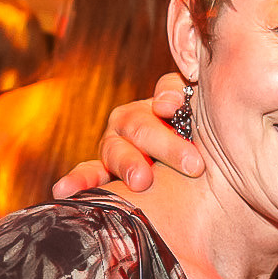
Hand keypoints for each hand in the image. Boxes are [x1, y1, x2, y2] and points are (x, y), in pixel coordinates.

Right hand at [51, 73, 203, 196]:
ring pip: (116, 147)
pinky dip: (78, 180)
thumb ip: (211, 115)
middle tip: (190, 164)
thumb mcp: (214, 133)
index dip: (170, 96)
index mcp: (168, 104)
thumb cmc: (209, 156)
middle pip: (141, 122)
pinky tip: (63, 190)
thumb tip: (196, 104)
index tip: (174, 108)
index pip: (168, 89)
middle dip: (165, 143)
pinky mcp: (103, 169)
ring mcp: (117, 143)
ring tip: (142, 180)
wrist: (195, 186)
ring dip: (129, 163)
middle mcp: (138, 119)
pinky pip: (88, 172)